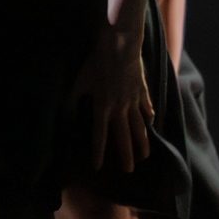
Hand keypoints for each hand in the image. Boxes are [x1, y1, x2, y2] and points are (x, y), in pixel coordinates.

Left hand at [72, 28, 152, 172]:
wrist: (120, 47)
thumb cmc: (96, 63)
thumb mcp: (79, 82)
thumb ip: (72, 100)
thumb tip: (65, 115)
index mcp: (102, 107)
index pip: (99, 136)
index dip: (98, 152)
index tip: (97, 167)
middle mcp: (120, 108)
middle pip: (124, 137)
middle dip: (125, 155)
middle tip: (128, 171)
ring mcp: (134, 100)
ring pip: (140, 127)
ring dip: (142, 143)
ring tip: (145, 157)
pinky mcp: (143, 91)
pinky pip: (147, 108)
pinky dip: (149, 118)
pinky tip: (152, 125)